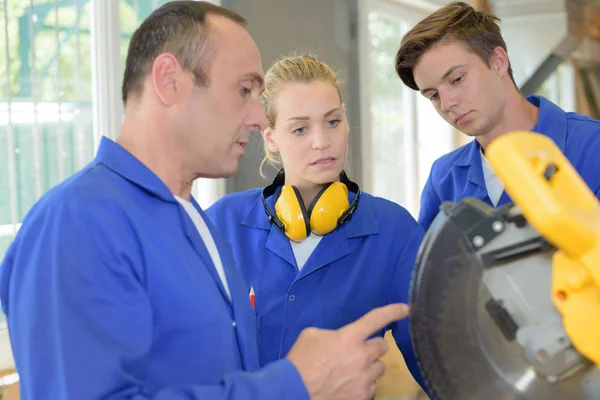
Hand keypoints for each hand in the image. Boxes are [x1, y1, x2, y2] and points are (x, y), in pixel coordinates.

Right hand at [286, 303, 409, 399]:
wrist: (295, 391)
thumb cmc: (300, 360)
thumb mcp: (312, 335)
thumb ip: (333, 333)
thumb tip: (339, 339)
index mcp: (350, 337)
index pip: (377, 319)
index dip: (393, 312)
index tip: (405, 309)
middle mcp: (362, 356)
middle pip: (382, 346)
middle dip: (372, 346)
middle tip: (358, 350)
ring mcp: (365, 378)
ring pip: (380, 368)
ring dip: (369, 366)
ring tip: (352, 370)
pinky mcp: (363, 396)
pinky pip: (373, 387)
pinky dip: (364, 384)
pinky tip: (349, 384)